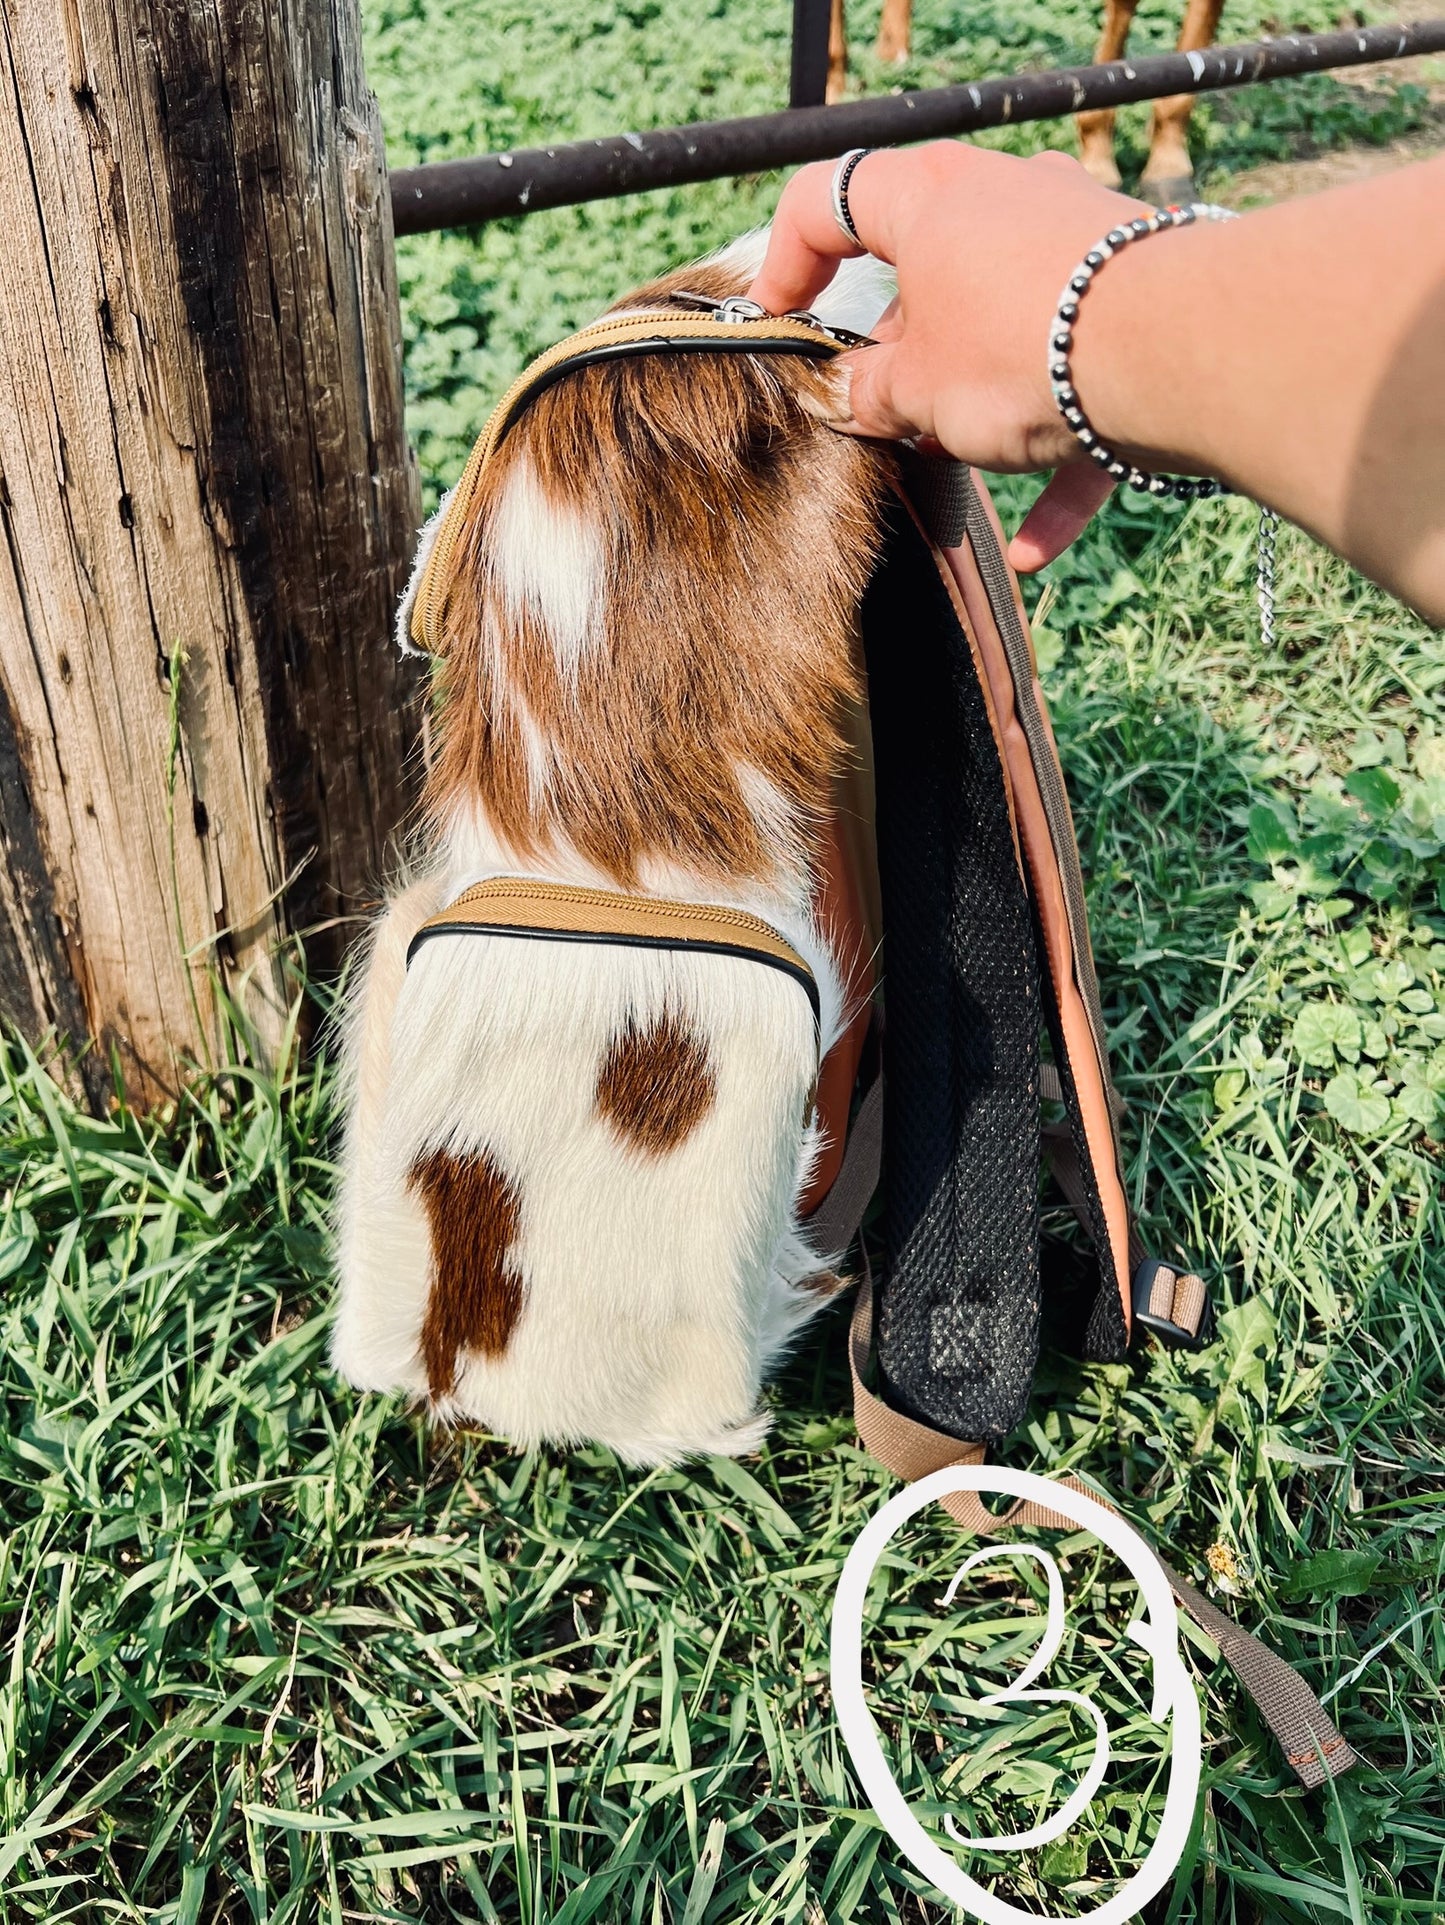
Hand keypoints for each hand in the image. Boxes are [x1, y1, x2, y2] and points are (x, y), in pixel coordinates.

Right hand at [746, 143, 1155, 570]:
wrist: (1175, 352)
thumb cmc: (1019, 351)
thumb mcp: (914, 392)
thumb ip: (867, 397)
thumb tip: (846, 401)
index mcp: (932, 198)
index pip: (829, 202)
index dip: (785, 265)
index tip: (776, 328)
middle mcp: (1005, 201)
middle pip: (926, 275)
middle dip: (900, 356)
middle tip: (876, 417)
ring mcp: (1076, 250)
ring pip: (1004, 334)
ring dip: (975, 407)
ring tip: (953, 467)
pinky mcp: (1133, 308)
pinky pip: (1081, 391)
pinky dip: (1058, 464)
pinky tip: (1036, 553)